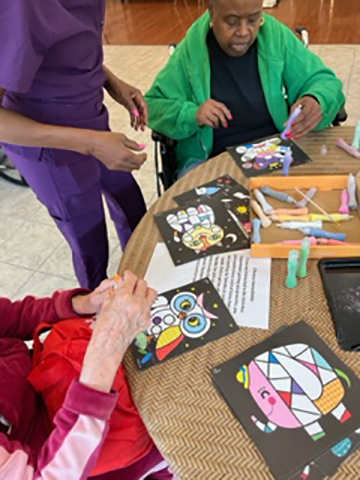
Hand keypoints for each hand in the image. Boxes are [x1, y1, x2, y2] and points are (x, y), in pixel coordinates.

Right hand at [79, 271, 156, 392]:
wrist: (109, 344)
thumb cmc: (105, 327)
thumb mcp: (106, 304)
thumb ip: (116, 291)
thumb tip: (121, 282)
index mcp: (124, 297)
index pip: (131, 278)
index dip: (129, 275)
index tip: (127, 275)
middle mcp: (136, 303)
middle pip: (143, 283)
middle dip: (136, 282)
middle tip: (132, 284)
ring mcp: (144, 312)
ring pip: (152, 293)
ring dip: (145, 291)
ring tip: (139, 293)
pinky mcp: (147, 320)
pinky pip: (150, 306)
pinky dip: (144, 304)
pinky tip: (137, 307)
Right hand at [90, 131, 146, 170]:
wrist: (93, 143)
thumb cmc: (106, 138)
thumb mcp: (122, 138)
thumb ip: (133, 144)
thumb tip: (142, 147)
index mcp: (126, 155)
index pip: (140, 160)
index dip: (144, 157)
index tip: (144, 153)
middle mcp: (122, 163)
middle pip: (137, 166)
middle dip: (140, 161)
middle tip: (140, 155)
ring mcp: (117, 166)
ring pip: (131, 169)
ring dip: (134, 164)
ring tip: (133, 157)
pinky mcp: (112, 168)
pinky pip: (124, 169)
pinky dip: (127, 165)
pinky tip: (126, 159)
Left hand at [105, 73, 146, 131]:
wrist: (109, 83)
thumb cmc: (117, 87)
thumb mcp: (125, 97)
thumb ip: (131, 106)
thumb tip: (137, 115)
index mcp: (138, 95)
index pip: (144, 107)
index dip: (145, 116)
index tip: (145, 124)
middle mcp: (137, 99)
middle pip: (141, 111)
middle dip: (142, 121)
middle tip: (142, 129)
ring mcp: (133, 101)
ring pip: (137, 113)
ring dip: (137, 121)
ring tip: (136, 129)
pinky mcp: (128, 103)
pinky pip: (132, 112)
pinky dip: (132, 118)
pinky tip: (132, 124)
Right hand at [197, 99, 231, 128]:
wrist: (194, 113)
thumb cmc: (206, 111)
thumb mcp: (212, 107)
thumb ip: (219, 109)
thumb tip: (229, 114)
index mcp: (211, 101)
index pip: (221, 106)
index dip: (227, 112)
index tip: (230, 118)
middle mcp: (207, 105)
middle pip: (219, 113)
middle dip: (223, 120)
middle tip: (225, 125)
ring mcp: (204, 111)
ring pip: (215, 119)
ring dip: (217, 124)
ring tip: (217, 126)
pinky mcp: (201, 117)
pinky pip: (210, 123)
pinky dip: (213, 126)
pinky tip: (213, 126)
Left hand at [286, 96, 321, 139]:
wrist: (315, 102)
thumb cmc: (304, 103)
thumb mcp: (297, 104)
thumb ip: (293, 114)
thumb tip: (286, 124)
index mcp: (311, 104)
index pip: (304, 113)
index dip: (297, 120)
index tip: (290, 124)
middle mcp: (316, 111)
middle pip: (306, 122)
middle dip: (296, 129)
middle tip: (288, 133)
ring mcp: (318, 117)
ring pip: (308, 127)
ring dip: (298, 133)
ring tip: (291, 137)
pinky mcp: (317, 122)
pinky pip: (309, 129)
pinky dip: (302, 134)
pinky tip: (296, 137)